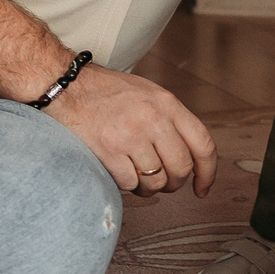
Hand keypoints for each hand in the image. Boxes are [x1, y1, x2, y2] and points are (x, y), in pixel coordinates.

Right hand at [45, 65, 217, 198]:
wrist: (66, 86)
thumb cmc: (105, 91)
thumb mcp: (148, 93)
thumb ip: (170, 119)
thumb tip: (189, 157)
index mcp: (167, 103)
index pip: (203, 144)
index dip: (208, 172)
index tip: (202, 187)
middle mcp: (153, 119)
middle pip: (181, 168)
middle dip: (174, 183)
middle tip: (163, 183)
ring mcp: (130, 135)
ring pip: (156, 181)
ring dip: (148, 187)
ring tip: (137, 175)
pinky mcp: (108, 151)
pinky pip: (130, 184)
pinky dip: (127, 184)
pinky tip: (119, 171)